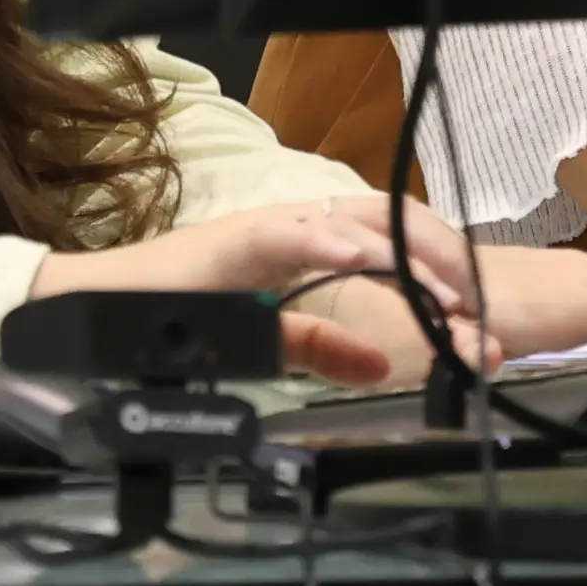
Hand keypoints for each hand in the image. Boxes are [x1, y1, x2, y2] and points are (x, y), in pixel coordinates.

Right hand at [31, 194, 476, 390]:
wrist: (109, 311)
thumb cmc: (182, 319)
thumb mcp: (269, 342)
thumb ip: (324, 349)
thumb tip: (382, 365)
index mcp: (312, 244)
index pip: (392, 241)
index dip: (439, 269)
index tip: (476, 314)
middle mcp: (299, 225)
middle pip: (389, 220)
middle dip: (441, 257)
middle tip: (477, 304)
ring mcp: (269, 227)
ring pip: (354, 220)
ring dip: (405, 253)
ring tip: (442, 289)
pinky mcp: (234, 239)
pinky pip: (289, 234)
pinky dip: (329, 243)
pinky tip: (361, 258)